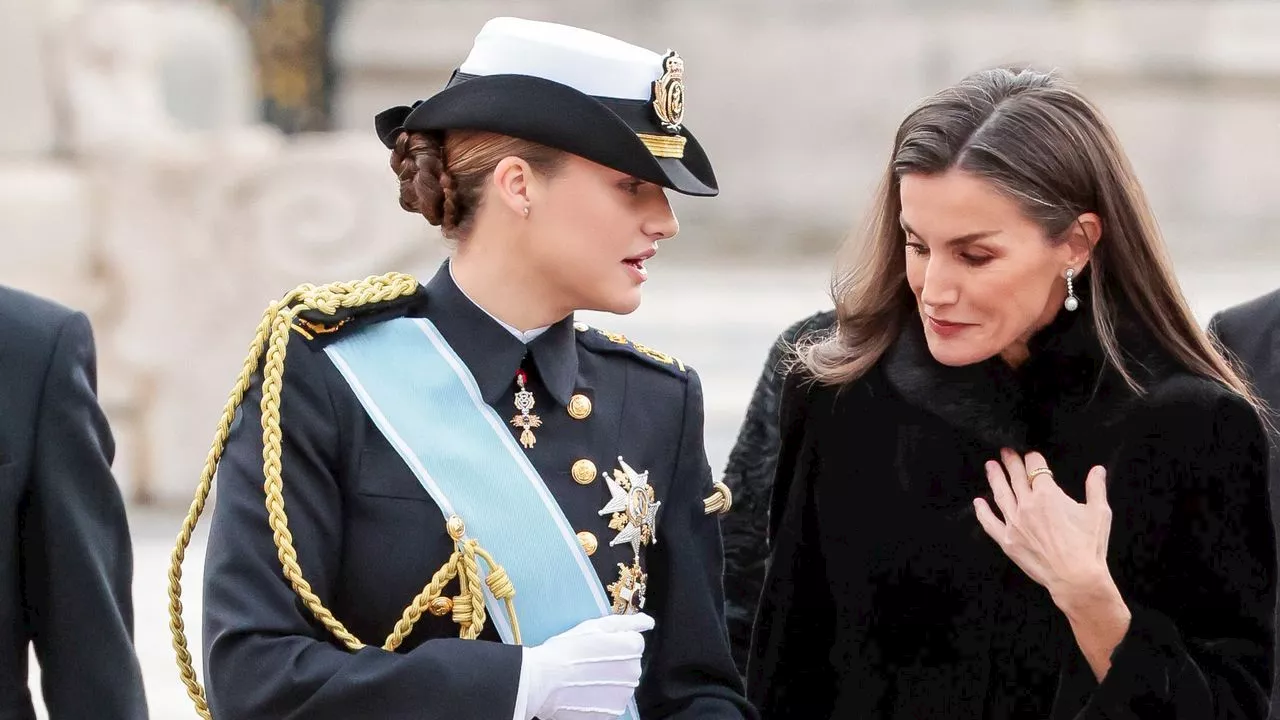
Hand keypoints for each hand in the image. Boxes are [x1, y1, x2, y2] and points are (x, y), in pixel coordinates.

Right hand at [521, 613, 653, 719]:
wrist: (542, 681)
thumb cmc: (565, 650)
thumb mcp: (594, 626)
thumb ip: (626, 623)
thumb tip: (648, 622)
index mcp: (631, 649)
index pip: (634, 642)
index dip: (615, 642)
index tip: (598, 646)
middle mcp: (633, 673)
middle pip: (629, 664)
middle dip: (614, 662)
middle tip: (588, 661)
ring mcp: (623, 696)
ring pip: (621, 683)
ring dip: (608, 680)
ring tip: (584, 677)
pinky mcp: (612, 713)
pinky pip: (611, 702)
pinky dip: (600, 698)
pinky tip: (584, 691)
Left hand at [974, 449, 1130, 679]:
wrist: (1076, 578)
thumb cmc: (1089, 546)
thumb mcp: (1099, 513)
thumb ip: (1096, 488)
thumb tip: (1098, 469)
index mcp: (1048, 495)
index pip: (1036, 469)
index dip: (1034, 460)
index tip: (1032, 456)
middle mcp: (1027, 505)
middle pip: (1016, 477)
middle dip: (1011, 463)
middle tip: (1005, 452)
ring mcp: (1014, 523)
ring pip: (1001, 494)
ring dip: (995, 478)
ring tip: (990, 466)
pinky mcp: (1007, 540)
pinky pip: (989, 523)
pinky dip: (982, 511)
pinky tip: (978, 502)